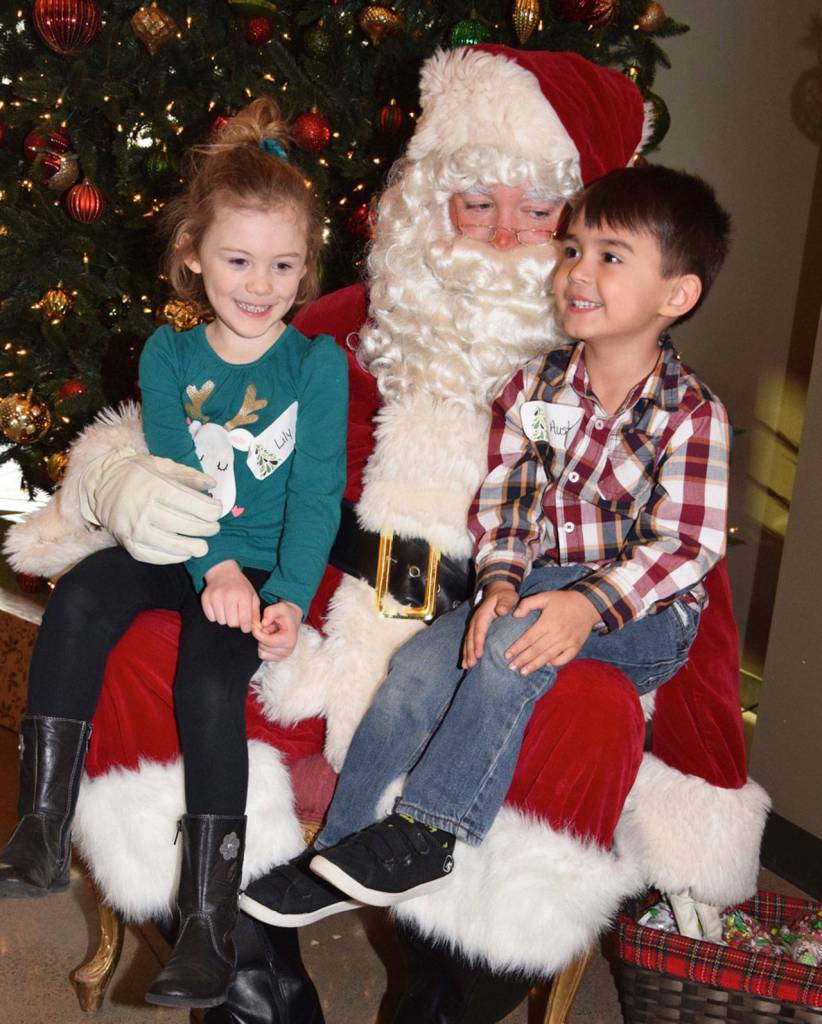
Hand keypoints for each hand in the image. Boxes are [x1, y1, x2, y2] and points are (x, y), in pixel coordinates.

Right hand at [79, 450, 220, 563]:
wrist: (101, 485)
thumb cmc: (137, 474)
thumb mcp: (162, 466)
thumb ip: (189, 475)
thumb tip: (213, 483)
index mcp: (157, 487)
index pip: (194, 505)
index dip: (212, 510)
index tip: (216, 510)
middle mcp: (145, 509)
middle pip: (188, 525)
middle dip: (208, 528)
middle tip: (213, 527)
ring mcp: (136, 529)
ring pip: (174, 545)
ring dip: (194, 547)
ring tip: (202, 545)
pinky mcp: (129, 544)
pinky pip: (156, 556)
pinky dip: (174, 557)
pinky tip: (184, 552)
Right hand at [202, 561, 259, 631]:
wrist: (223, 573)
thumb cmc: (240, 586)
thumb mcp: (252, 596)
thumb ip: (255, 613)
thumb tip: (256, 627)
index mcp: (243, 595)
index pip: (244, 620)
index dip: (246, 627)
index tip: (246, 626)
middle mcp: (229, 595)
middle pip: (232, 623)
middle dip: (236, 622)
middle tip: (236, 614)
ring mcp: (216, 597)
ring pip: (221, 621)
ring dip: (225, 619)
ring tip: (227, 609)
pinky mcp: (205, 598)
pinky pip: (211, 618)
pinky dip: (215, 616)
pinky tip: (219, 607)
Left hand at [252, 601, 301, 661]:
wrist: (291, 619)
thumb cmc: (286, 614)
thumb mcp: (280, 607)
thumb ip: (270, 612)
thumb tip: (263, 624)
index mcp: (289, 639)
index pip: (267, 641)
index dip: (257, 633)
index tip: (254, 625)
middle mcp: (288, 650)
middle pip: (263, 647)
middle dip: (261, 636)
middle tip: (266, 628)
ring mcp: (283, 656)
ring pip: (262, 653)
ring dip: (261, 642)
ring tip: (268, 634)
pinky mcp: (278, 658)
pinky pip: (263, 656)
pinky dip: (262, 647)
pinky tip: (268, 639)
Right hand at [462, 582, 518, 667]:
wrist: (498, 592)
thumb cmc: (505, 596)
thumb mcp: (508, 597)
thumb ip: (505, 603)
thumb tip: (500, 611)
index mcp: (483, 614)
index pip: (479, 630)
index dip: (478, 642)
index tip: (478, 654)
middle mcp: (475, 620)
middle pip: (470, 637)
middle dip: (469, 651)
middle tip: (470, 664)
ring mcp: (474, 625)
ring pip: (468, 640)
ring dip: (466, 653)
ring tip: (466, 666)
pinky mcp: (475, 629)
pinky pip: (469, 641)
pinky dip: (467, 651)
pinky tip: (467, 662)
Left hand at [506, 589, 600, 674]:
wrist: (588, 604)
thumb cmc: (563, 600)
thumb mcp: (545, 596)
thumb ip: (528, 604)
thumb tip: (515, 615)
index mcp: (548, 622)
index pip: (529, 638)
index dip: (517, 648)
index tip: (507, 655)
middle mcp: (557, 634)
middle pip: (536, 650)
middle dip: (522, 660)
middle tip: (511, 667)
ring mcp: (568, 642)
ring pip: (548, 657)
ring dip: (535, 665)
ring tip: (523, 672)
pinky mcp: (576, 646)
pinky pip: (564, 659)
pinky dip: (555, 663)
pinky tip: (545, 665)